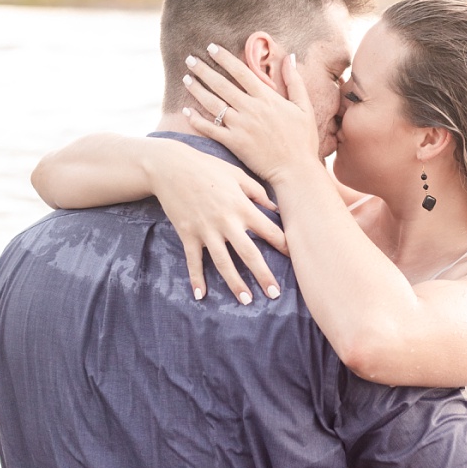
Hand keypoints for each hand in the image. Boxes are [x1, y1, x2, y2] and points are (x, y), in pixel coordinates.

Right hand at [143, 137, 289, 304]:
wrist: (170, 167)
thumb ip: (258, 193)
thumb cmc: (207, 167)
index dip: (284, 246)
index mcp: (242, 207)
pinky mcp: (187, 234)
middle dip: (262, 275)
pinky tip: (201, 295)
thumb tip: (275, 208)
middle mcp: (226, 222)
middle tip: (274, 293)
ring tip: (246, 300)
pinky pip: (193, 260)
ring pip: (223, 262)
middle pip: (249, 253)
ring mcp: (205, 230)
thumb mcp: (237, 175)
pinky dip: (196, 278)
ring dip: (235, 283)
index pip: (269, 231)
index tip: (296, 260)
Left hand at [180, 42, 322, 187]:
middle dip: (203, 69)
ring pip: (213, 103)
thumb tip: (289, 57)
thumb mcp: (305, 107)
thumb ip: (295, 81)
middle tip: (190, 59)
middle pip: (221, 84)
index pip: (241, 72)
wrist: (296, 170)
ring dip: (197, 89)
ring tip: (186, 79)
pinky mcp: (233, 143)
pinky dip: (197, 120)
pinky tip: (187, 111)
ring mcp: (240, 126)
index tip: (211, 47)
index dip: (224, 58)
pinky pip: (210, 129)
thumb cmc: (303, 140)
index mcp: (267, 98)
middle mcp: (251, 109)